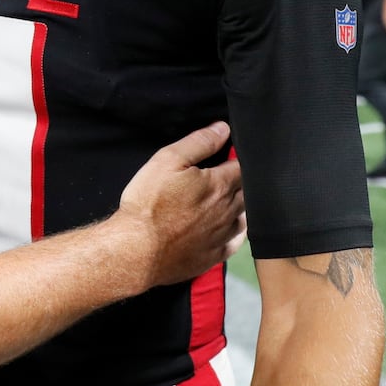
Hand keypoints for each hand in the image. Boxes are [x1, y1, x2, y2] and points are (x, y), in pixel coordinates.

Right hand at [115, 122, 245, 291]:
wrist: (138, 250)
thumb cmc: (148, 204)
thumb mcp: (167, 161)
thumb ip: (198, 143)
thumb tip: (222, 129)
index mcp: (219, 185)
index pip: (241, 167)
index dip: (236, 159)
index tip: (228, 156)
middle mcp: (228, 210)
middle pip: (247, 192)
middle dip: (240, 182)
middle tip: (225, 176)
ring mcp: (223, 235)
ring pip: (245, 217)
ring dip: (240, 207)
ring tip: (226, 200)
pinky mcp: (214, 256)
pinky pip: (236, 243)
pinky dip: (236, 233)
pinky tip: (227, 228)